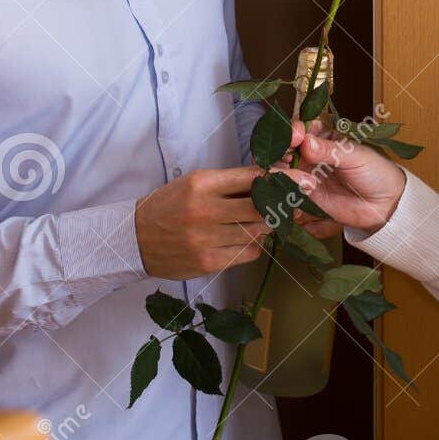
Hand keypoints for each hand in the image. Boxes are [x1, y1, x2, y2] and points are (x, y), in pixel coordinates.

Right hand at [135, 166, 335, 279]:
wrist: (134, 238)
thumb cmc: (168, 206)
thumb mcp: (194, 184)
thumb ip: (229, 183)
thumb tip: (271, 181)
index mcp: (202, 184)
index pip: (253, 178)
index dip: (283, 179)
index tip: (304, 179)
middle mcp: (205, 210)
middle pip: (262, 207)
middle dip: (285, 204)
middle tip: (297, 202)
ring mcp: (206, 238)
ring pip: (257, 231)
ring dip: (266, 226)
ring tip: (264, 220)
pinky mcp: (207, 262)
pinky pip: (246, 253)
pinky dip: (252, 245)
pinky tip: (243, 239)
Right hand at [275, 119, 406, 231]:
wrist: (386, 205)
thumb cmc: (376, 172)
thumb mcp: (356, 157)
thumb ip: (330, 150)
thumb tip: (306, 142)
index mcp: (322, 136)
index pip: (299, 128)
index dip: (292, 130)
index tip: (296, 136)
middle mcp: (308, 154)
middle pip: (282, 148)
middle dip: (281, 152)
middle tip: (289, 159)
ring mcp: (304, 175)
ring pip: (280, 169)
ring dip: (282, 173)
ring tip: (302, 179)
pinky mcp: (304, 196)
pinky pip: (287, 191)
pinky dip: (286, 191)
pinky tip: (299, 192)